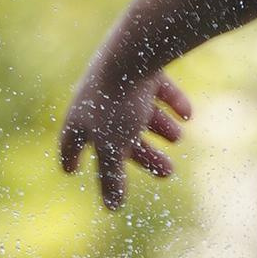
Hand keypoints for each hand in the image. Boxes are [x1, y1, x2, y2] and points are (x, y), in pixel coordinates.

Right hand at [58, 56, 192, 208]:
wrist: (135, 50)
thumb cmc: (118, 104)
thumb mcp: (113, 148)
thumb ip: (111, 179)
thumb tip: (111, 207)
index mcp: (80, 118)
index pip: (69, 144)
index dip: (70, 159)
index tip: (70, 171)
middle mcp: (95, 98)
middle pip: (117, 134)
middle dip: (143, 155)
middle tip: (167, 172)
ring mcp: (116, 79)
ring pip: (138, 111)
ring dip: (160, 127)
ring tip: (179, 138)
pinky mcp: (139, 62)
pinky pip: (154, 87)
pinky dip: (170, 102)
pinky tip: (187, 114)